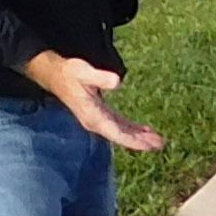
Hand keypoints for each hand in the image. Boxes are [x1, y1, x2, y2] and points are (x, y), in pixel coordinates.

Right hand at [28, 49, 162, 152]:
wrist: (55, 75)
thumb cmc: (69, 73)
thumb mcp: (83, 71)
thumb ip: (100, 77)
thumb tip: (117, 82)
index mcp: (93, 115)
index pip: (116, 132)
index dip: (133, 140)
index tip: (149, 144)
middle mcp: (95, 122)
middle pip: (121, 136)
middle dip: (141, 142)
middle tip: (161, 144)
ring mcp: (97, 120)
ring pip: (121, 132)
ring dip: (138, 137)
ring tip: (157, 140)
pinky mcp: (99, 115)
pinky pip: (118, 126)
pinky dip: (131, 129)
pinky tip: (143, 130)